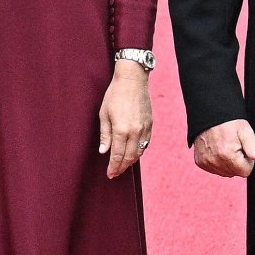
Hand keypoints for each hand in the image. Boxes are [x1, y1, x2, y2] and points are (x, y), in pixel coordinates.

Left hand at [99, 64, 151, 178]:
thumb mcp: (104, 114)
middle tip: (115, 173)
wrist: (133, 80)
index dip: (113, 167)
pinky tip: (134, 153)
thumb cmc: (115, 95)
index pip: (117, 155)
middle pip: (130, 157)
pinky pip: (146, 143)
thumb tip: (104, 151)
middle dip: (122, 167)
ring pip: (139, 152)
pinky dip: (140, 150)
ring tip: (123, 165)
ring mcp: (144, 128)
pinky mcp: (150, 124)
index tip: (110, 174)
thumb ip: (105, 135)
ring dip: (131, 161)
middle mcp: (135, 131)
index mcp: (121, 130)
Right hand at [193, 120, 254, 177]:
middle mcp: (215, 161)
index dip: (248, 160)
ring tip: (225, 146)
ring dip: (228, 163)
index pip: (245, 171)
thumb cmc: (229, 122)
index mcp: (228, 155)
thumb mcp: (245, 131)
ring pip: (225, 172)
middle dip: (238, 162)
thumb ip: (253, 146)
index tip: (243, 148)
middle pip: (235, 173)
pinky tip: (217, 149)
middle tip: (234, 145)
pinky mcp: (200, 162)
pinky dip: (218, 162)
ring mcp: (206, 163)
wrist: (209, 115)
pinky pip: (215, 169)